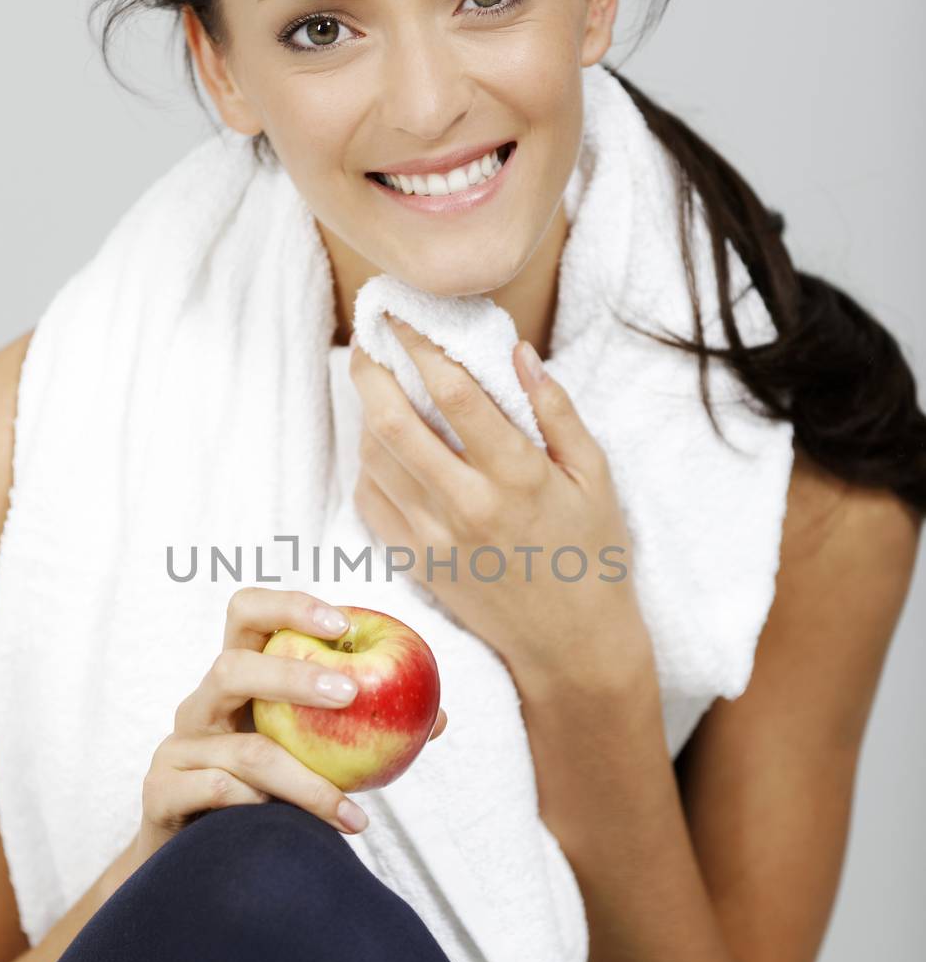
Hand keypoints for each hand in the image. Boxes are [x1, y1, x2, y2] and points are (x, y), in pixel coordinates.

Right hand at [134, 585, 447, 867]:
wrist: (198, 864)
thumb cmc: (266, 796)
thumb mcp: (311, 755)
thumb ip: (363, 733)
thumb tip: (440, 719)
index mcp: (236, 680)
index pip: (248, 614)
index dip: (290, 606)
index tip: (343, 622)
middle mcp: (201, 705)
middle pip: (232, 667)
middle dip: (293, 675)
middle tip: (350, 694)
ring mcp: (177, 748)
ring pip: (242, 751)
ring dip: (304, 780)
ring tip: (349, 810)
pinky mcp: (160, 793)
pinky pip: (215, 793)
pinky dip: (258, 806)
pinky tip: (288, 826)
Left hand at [349, 317, 653, 696]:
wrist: (572, 645)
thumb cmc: (592, 555)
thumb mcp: (593, 477)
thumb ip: (555, 411)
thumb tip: (517, 351)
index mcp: (519, 477)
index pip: (456, 394)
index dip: (421, 346)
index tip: (403, 316)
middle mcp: (469, 506)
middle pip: (395, 424)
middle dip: (373, 372)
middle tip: (370, 341)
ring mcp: (436, 540)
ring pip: (376, 461)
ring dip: (367, 415)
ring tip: (377, 388)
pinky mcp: (417, 566)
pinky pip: (372, 504)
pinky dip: (367, 467)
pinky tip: (381, 447)